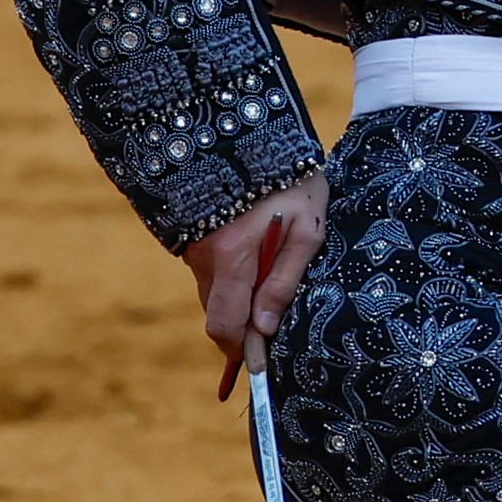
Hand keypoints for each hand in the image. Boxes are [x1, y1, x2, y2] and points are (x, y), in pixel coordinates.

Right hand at [184, 171, 329, 398]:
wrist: (248, 136)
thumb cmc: (291, 184)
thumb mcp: (307, 232)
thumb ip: (284, 281)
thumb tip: (265, 328)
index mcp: (232, 259)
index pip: (225, 326)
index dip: (242, 352)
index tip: (262, 365)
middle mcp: (205, 259)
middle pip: (217, 318)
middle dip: (242, 331)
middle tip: (273, 330)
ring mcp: (195, 250)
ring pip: (213, 297)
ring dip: (239, 304)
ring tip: (272, 287)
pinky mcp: (194, 240)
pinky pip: (211, 277)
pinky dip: (231, 283)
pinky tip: (257, 266)